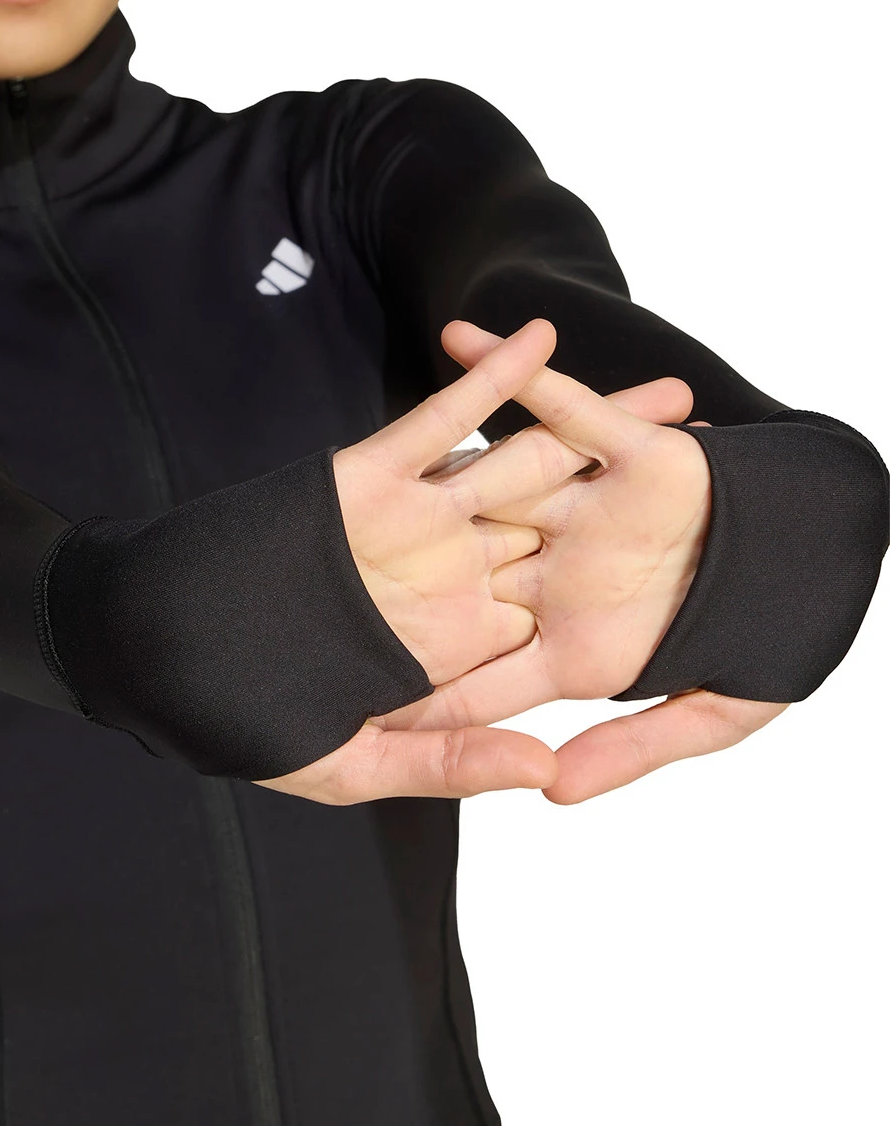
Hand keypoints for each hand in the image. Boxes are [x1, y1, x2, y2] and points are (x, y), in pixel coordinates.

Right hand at [257, 319, 692, 804]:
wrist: (170, 646)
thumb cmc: (253, 718)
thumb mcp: (355, 760)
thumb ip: (450, 758)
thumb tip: (545, 770)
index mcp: (459, 645)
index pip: (565, 615)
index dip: (640, 598)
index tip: (715, 577)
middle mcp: (449, 576)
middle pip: (567, 527)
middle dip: (640, 495)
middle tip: (719, 463)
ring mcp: (413, 521)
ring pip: (519, 463)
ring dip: (592, 422)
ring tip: (673, 391)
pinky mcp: (369, 474)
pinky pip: (439, 420)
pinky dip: (487, 379)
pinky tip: (543, 340)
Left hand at [387, 318, 787, 801]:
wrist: (820, 565)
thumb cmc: (766, 641)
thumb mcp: (707, 713)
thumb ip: (629, 749)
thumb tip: (551, 789)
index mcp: (568, 644)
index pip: (472, 675)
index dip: (409, 691)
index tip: (340, 708)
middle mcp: (559, 576)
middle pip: (456, 580)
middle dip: (387, 582)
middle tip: (305, 592)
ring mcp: (586, 512)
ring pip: (493, 484)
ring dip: (432, 469)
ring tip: (353, 465)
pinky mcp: (628, 449)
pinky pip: (559, 404)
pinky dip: (514, 369)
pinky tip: (457, 336)